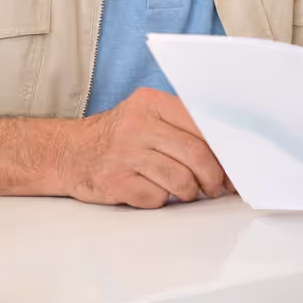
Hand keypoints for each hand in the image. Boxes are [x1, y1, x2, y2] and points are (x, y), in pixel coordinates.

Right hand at [61, 88, 229, 207]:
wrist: (68, 152)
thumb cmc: (118, 137)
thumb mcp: (146, 117)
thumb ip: (181, 128)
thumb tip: (225, 155)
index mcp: (151, 103)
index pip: (201, 125)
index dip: (223, 151)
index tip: (234, 167)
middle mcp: (138, 125)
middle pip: (196, 155)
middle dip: (213, 177)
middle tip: (215, 187)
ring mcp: (124, 154)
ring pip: (180, 180)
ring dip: (190, 192)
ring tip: (186, 191)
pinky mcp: (115, 182)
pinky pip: (157, 198)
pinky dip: (162, 199)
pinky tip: (155, 191)